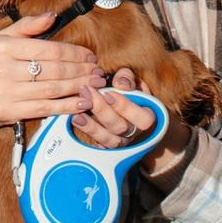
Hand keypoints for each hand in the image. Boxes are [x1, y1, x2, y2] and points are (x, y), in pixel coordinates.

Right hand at [0, 12, 103, 136]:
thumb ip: (25, 27)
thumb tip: (52, 15)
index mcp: (4, 46)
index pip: (48, 49)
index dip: (74, 53)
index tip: (90, 56)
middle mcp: (4, 67)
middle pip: (53, 69)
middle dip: (81, 71)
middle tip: (99, 73)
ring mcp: (5, 90)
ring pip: (52, 89)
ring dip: (79, 88)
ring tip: (96, 86)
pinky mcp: (8, 111)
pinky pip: (44, 108)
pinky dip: (66, 106)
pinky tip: (82, 103)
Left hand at [71, 66, 192, 181]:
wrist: (119, 101)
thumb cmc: (126, 88)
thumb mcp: (130, 78)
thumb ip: (127, 78)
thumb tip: (121, 84)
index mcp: (146, 116)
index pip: (143, 119)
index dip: (125, 107)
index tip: (107, 93)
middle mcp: (134, 132)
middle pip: (120, 128)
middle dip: (102, 109)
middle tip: (87, 92)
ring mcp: (120, 141)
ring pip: (107, 138)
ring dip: (91, 124)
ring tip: (77, 110)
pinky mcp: (106, 144)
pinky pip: (97, 143)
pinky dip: (86, 130)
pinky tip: (75, 118)